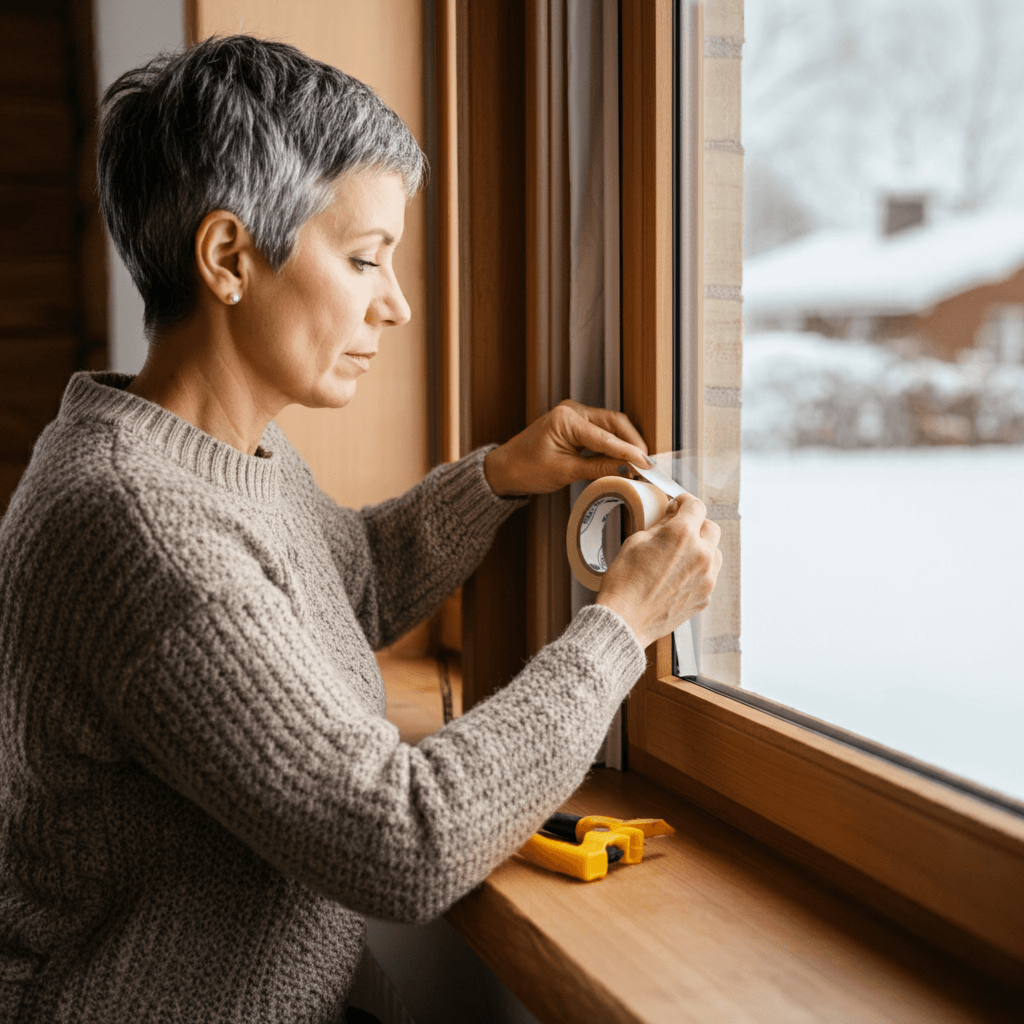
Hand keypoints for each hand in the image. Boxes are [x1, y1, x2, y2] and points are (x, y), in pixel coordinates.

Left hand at [483, 400, 650, 495]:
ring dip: (625, 442)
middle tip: (646, 464)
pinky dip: (614, 443)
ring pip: (611, 425)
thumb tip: (627, 468)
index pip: (606, 436)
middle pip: (614, 423)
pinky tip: (623, 457)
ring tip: (638, 463)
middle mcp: (572, 410)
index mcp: (566, 419)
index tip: (646, 464)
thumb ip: (598, 467)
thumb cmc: (526, 469)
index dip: (628, 451)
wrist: (505, 468)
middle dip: (632, 443)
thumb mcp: (564, 472)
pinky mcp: (575, 424)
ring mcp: (574, 415)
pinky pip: (601, 430)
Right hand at [595, 493, 722, 648]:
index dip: (685, 501)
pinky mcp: (705, 596)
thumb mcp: (636, 541)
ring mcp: (707, 578)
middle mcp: (701, 554)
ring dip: (702, 548)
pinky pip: (709, 575)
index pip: (696, 506)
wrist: (625, 620)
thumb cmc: (624, 581)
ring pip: (715, 552)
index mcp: (682, 535)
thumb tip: (673, 517)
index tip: (679, 505)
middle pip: (711, 527)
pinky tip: (677, 577)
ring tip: (680, 555)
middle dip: (696, 524)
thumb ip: (661, 525)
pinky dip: (698, 571)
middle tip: (679, 529)